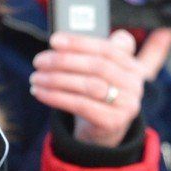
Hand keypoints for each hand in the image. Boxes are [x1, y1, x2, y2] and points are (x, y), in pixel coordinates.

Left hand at [30, 30, 143, 147]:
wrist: (101, 130)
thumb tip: (60, 40)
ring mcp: (127, 105)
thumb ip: (90, 53)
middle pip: (97, 66)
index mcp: (133, 66)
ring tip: (36, 78)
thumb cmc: (95, 94)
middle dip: (64, 61)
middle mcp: (135, 84)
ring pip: (88, 86)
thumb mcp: (98, 72)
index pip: (107, 49)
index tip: (54, 40)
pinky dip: (57, 97)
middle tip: (39, 61)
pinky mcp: (113, 122)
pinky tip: (40, 93)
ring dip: (56, 80)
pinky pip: (81, 106)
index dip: (79, 43)